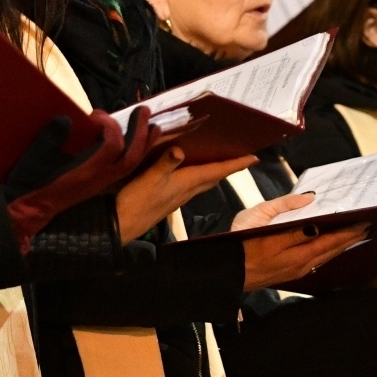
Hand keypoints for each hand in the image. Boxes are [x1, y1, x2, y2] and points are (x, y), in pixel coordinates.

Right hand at [6, 109, 159, 248]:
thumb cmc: (29, 187)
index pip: (112, 147)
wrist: (27, 215)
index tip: (97, 114)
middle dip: (140, 132)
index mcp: (86, 174)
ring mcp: (101, 185)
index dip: (110, 127)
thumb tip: (65, 119)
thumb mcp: (34, 160)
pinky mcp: (98, 186)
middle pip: (131, 157)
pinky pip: (125, 170)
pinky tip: (134, 143)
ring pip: (132, 165)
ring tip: (152, 125)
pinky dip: (134, 154)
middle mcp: (99, 180)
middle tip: (144, 110)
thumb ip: (49, 139)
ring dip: (143, 144)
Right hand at [116, 149, 258, 240]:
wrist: (121, 225)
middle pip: (214, 177)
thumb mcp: (149, 179)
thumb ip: (165, 164)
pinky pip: (191, 185)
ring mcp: (178, 196)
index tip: (254, 158)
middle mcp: (187, 190)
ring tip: (222, 161)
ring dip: (215, 172)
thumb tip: (181, 151)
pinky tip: (192, 172)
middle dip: (228, 167)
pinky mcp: (169, 199)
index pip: (217, 171)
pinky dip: (199, 176)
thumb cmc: (137, 202)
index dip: (235, 164)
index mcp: (187, 182)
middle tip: (241, 158)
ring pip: (203, 182)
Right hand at [235, 195, 368, 290]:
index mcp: (291, 249)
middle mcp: (298, 264)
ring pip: (326, 257)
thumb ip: (285, 208)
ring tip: (357, 234)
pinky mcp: (290, 275)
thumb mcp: (257, 217)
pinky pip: (318, 262)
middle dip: (351, 238)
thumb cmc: (237, 241)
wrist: (223, 272)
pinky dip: (330, 252)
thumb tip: (309, 199)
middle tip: (368, 226)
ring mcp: (295, 272)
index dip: (347, 230)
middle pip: (331, 249)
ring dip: (343, 246)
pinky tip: (335, 245)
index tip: (363, 220)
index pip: (328, 238)